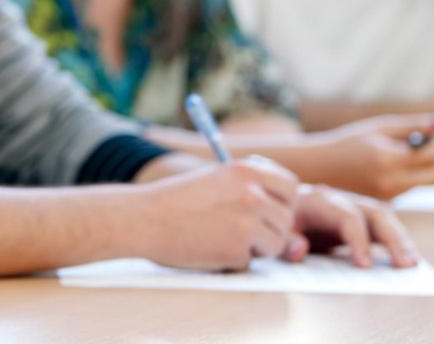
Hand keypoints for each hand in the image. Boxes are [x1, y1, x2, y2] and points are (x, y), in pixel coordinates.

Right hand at [137, 157, 298, 270]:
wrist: (143, 219)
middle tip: (243, 231)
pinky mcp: (236, 250)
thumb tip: (286, 209)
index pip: (290, 187)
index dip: (282, 202)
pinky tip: (209, 248)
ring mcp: (246, 223)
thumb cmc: (176, 200)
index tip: (268, 210)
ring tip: (224, 239)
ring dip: (256, 248)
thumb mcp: (216, 178)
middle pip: (286, 220)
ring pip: (276, 244)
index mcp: (247, 171)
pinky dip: (234, 261)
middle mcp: (252, 194)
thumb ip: (251, 187)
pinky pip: (251, 262)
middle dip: (270, 229)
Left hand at [286, 184, 418, 268]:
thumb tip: (300, 250)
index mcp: (320, 202)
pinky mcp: (362, 220)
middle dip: (392, 238)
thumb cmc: (281, 221)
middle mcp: (343, 201)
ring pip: (385, 218)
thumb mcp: (276, 231)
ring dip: (401, 240)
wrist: (281, 206)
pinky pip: (384, 228)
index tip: (364, 266)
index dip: (358, 240)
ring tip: (412, 265)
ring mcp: (356, 208)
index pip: (348, 217)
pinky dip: (398, 242)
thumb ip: (285, 242)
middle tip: (404, 265)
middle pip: (375, 213)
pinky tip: (409, 261)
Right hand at [312, 113, 433, 198]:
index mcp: (388, 159)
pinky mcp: (389, 202)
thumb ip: (413, 125)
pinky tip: (400, 163)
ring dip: (431, 166)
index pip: (432, 154)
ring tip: (417, 150)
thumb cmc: (349, 141)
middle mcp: (391, 182)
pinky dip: (416, 174)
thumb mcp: (379, 128)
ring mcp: (390, 195)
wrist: (321, 168)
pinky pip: (413, 187)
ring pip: (427, 182)